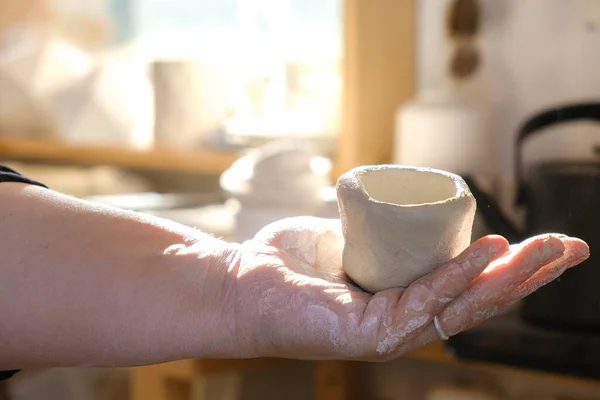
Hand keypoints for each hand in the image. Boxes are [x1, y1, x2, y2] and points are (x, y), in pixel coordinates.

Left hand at [227, 217, 588, 360]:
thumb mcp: (347, 240)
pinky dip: (458, 277)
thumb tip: (403, 212)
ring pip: (462, 307)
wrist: (239, 282)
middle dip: (528, 275)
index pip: (467, 289)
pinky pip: (424, 302)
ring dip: (509, 277)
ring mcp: (388, 333)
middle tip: (570, 248)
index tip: (543, 242)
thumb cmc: (290, 264)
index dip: (509, 268)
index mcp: (401, 301)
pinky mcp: (368, 335)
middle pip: (477, 301)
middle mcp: (402, 322)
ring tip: (545, 248)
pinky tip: (489, 252)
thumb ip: (379, 235)